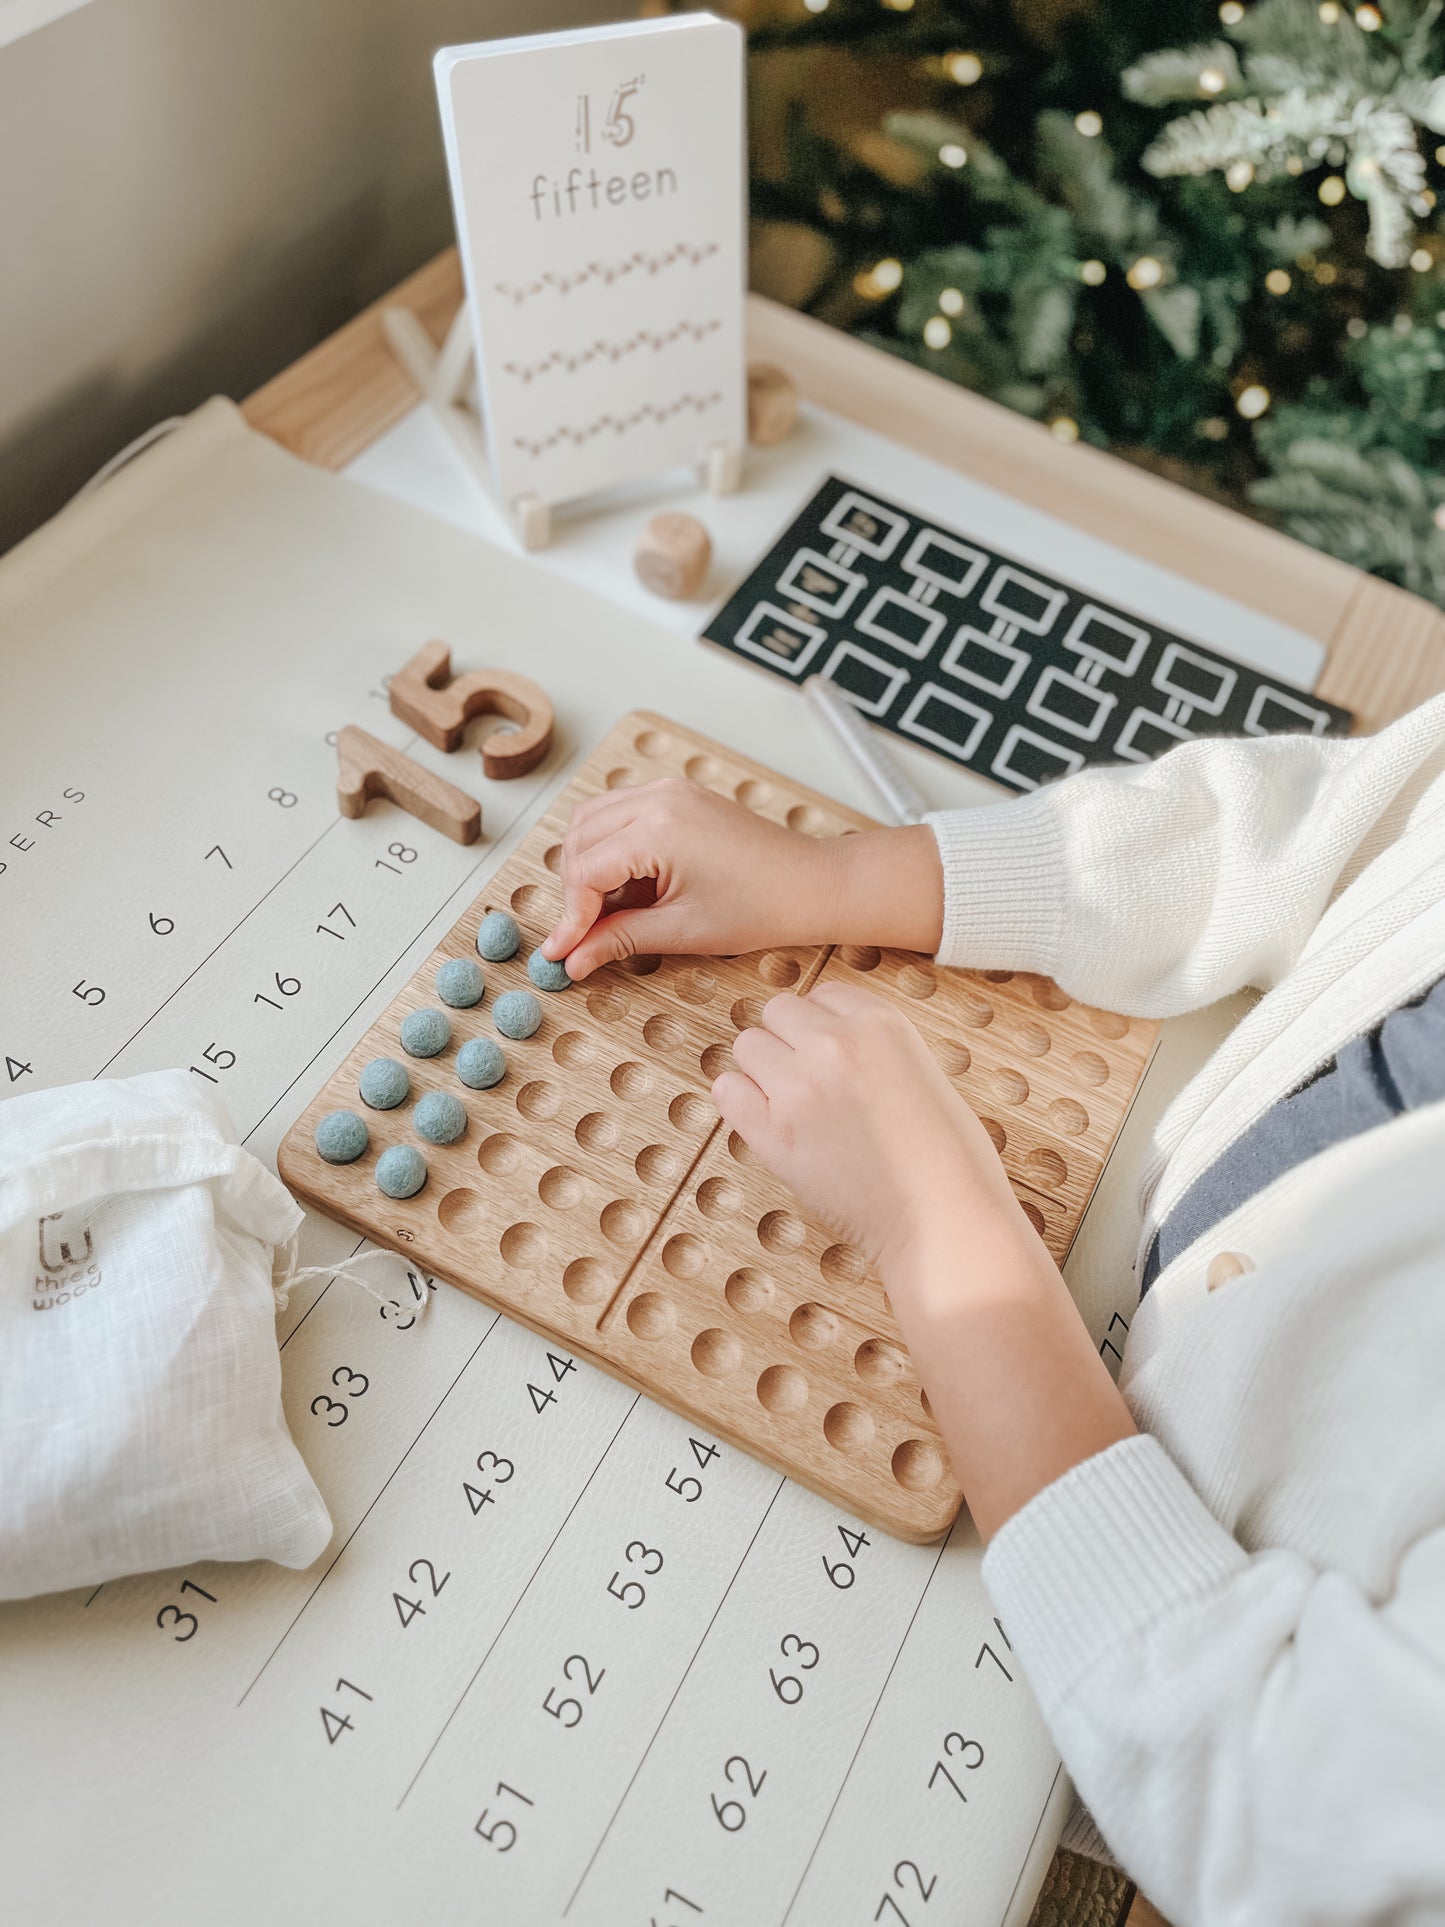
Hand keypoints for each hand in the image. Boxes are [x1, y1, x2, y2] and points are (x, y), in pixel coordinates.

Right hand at [543, 779, 942, 978]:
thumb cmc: (762, 906)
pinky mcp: (678, 795)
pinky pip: (621, 813)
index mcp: (657, 829)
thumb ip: (619, 939)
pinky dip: (611, 846)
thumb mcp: (681, 931)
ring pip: (593, 821)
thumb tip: (574, 959)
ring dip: (588, 865)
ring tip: (608, 910)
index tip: (563, 953)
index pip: (584, 871)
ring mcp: (668, 790)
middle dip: (575, 891)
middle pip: (580, 841)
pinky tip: (629, 885)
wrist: (812, 885)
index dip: (570, 918)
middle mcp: (657, 798)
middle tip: (585, 936)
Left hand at [713, 981, 1023, 1278]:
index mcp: (880, 1021)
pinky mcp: (775, 1134)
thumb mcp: (922, 1072)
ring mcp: (800, 1086)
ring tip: (793, 1107)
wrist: (944, 1218)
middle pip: (776, 1013)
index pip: (821, 995)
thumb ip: (873, 1049)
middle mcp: (835, 1044)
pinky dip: (740, 1103)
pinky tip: (768, 1124)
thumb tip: (824, 1045)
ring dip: (762, 1072)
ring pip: (747, 1047)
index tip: (831, 1057)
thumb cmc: (947, 1157)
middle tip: (808, 1084)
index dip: (821, 1027)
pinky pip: (727, 1091)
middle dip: (788, 1044)